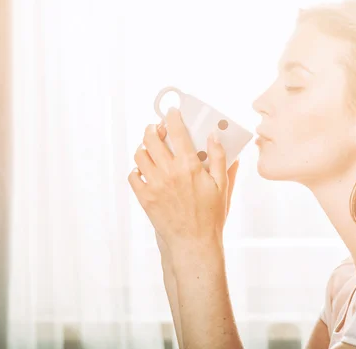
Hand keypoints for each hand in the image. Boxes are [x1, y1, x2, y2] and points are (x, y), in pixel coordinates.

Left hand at [128, 108, 239, 249]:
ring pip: (140, 155)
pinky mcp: (144, 198)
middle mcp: (169, 172)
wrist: (194, 243)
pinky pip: (133, 176)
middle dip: (153, 129)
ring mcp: (154, 185)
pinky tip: (145, 170)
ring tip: (150, 148)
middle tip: (157, 129)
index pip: (177, 132)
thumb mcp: (223, 186)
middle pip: (151, 139)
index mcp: (189, 166)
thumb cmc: (211, 216)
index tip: (171, 112)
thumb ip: (219, 158)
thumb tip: (214, 136)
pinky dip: (137, 170)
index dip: (172, 118)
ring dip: (144, 147)